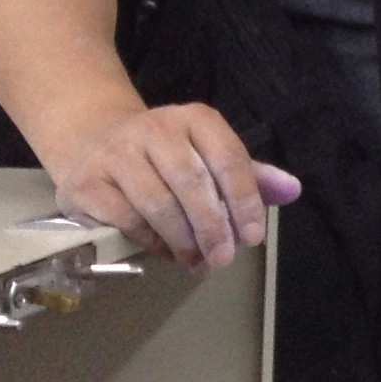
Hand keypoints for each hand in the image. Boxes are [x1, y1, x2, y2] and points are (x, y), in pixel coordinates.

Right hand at [53, 102, 299, 273]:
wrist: (91, 139)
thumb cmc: (164, 152)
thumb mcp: (207, 151)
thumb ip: (249, 174)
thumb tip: (292, 190)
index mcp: (195, 119)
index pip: (228, 158)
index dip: (244, 199)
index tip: (253, 235)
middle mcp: (156, 129)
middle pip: (193, 183)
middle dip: (214, 226)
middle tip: (224, 257)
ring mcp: (117, 153)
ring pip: (159, 205)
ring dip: (183, 240)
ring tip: (198, 262)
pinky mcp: (88, 182)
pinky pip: (126, 219)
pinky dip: (152, 242)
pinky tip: (167, 253)